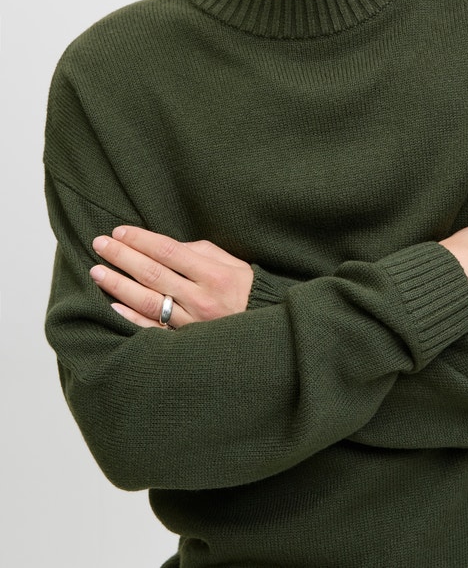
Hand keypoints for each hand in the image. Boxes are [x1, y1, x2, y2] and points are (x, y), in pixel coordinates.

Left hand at [90, 226, 253, 328]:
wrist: (264, 331)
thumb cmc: (245, 290)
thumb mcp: (231, 263)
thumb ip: (199, 252)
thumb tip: (163, 246)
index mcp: (213, 273)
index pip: (168, 251)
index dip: (141, 240)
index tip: (119, 232)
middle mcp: (201, 297)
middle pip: (153, 273)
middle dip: (123, 257)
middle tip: (99, 244)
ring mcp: (192, 322)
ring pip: (148, 301)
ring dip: (119, 285)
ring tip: (98, 272)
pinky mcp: (186, 341)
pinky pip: (153, 329)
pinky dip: (131, 317)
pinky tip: (113, 306)